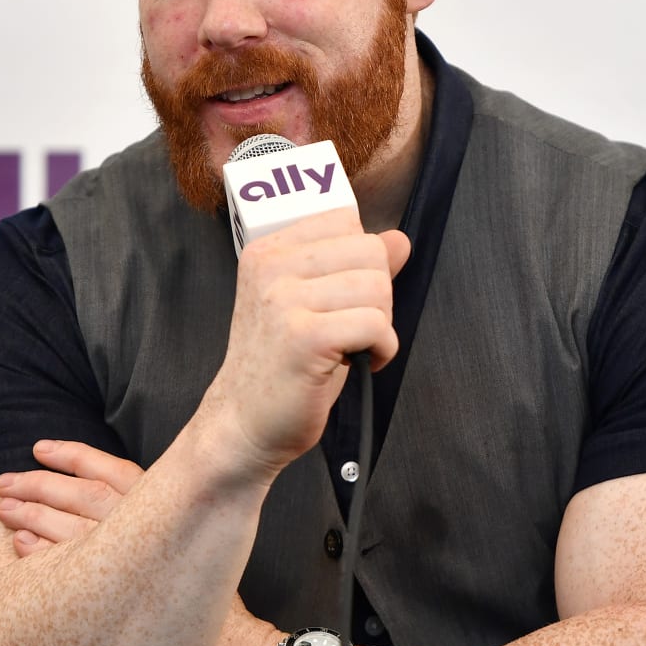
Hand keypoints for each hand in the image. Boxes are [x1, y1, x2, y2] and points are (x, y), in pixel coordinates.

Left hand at [0, 441, 283, 645]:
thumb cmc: (212, 606)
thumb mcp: (201, 542)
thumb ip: (164, 518)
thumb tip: (128, 504)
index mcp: (169, 508)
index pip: (112, 470)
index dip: (75, 456)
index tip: (41, 449)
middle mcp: (149, 528)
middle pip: (82, 494)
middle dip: (39, 483)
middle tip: (5, 482)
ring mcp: (129, 566)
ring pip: (67, 527)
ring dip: (30, 515)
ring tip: (3, 509)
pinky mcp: (112, 601)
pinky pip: (64, 568)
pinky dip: (38, 551)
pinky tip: (18, 545)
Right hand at [201, 209, 410, 483]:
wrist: (245, 423)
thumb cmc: (283, 366)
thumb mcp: (316, 305)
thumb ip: (355, 267)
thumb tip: (400, 239)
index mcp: (268, 251)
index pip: (347, 222)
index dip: (362, 263)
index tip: (343, 300)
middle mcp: (271, 268)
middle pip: (370, 252)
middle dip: (378, 295)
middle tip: (353, 329)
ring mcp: (283, 300)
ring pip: (377, 287)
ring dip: (380, 324)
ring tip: (353, 347)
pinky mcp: (304, 337)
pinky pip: (375, 325)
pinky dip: (383, 348)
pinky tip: (363, 363)